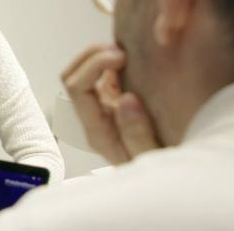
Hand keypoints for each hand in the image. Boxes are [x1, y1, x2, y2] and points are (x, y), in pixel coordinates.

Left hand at [61, 44, 161, 164]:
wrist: (161, 181)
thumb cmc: (155, 173)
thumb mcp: (151, 158)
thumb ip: (137, 133)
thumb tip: (125, 99)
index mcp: (97, 129)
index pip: (76, 88)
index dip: (94, 65)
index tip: (121, 57)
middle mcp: (94, 116)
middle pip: (73, 75)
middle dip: (92, 55)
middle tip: (123, 51)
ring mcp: (103, 107)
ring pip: (85, 71)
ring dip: (101, 56)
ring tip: (129, 53)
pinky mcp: (116, 100)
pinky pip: (106, 74)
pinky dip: (115, 62)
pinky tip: (135, 60)